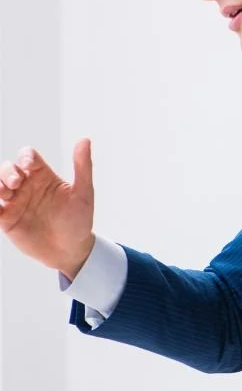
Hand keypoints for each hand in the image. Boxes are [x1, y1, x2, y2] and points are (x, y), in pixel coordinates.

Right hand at [0, 140, 95, 279]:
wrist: (71, 250)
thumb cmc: (79, 219)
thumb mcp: (83, 192)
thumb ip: (82, 167)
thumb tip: (84, 140)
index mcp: (43, 176)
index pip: (28, 157)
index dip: (25, 157)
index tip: (28, 164)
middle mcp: (27, 186)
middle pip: (8, 169)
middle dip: (8, 172)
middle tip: (17, 182)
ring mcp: (15, 202)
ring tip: (6, 193)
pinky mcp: (6, 219)